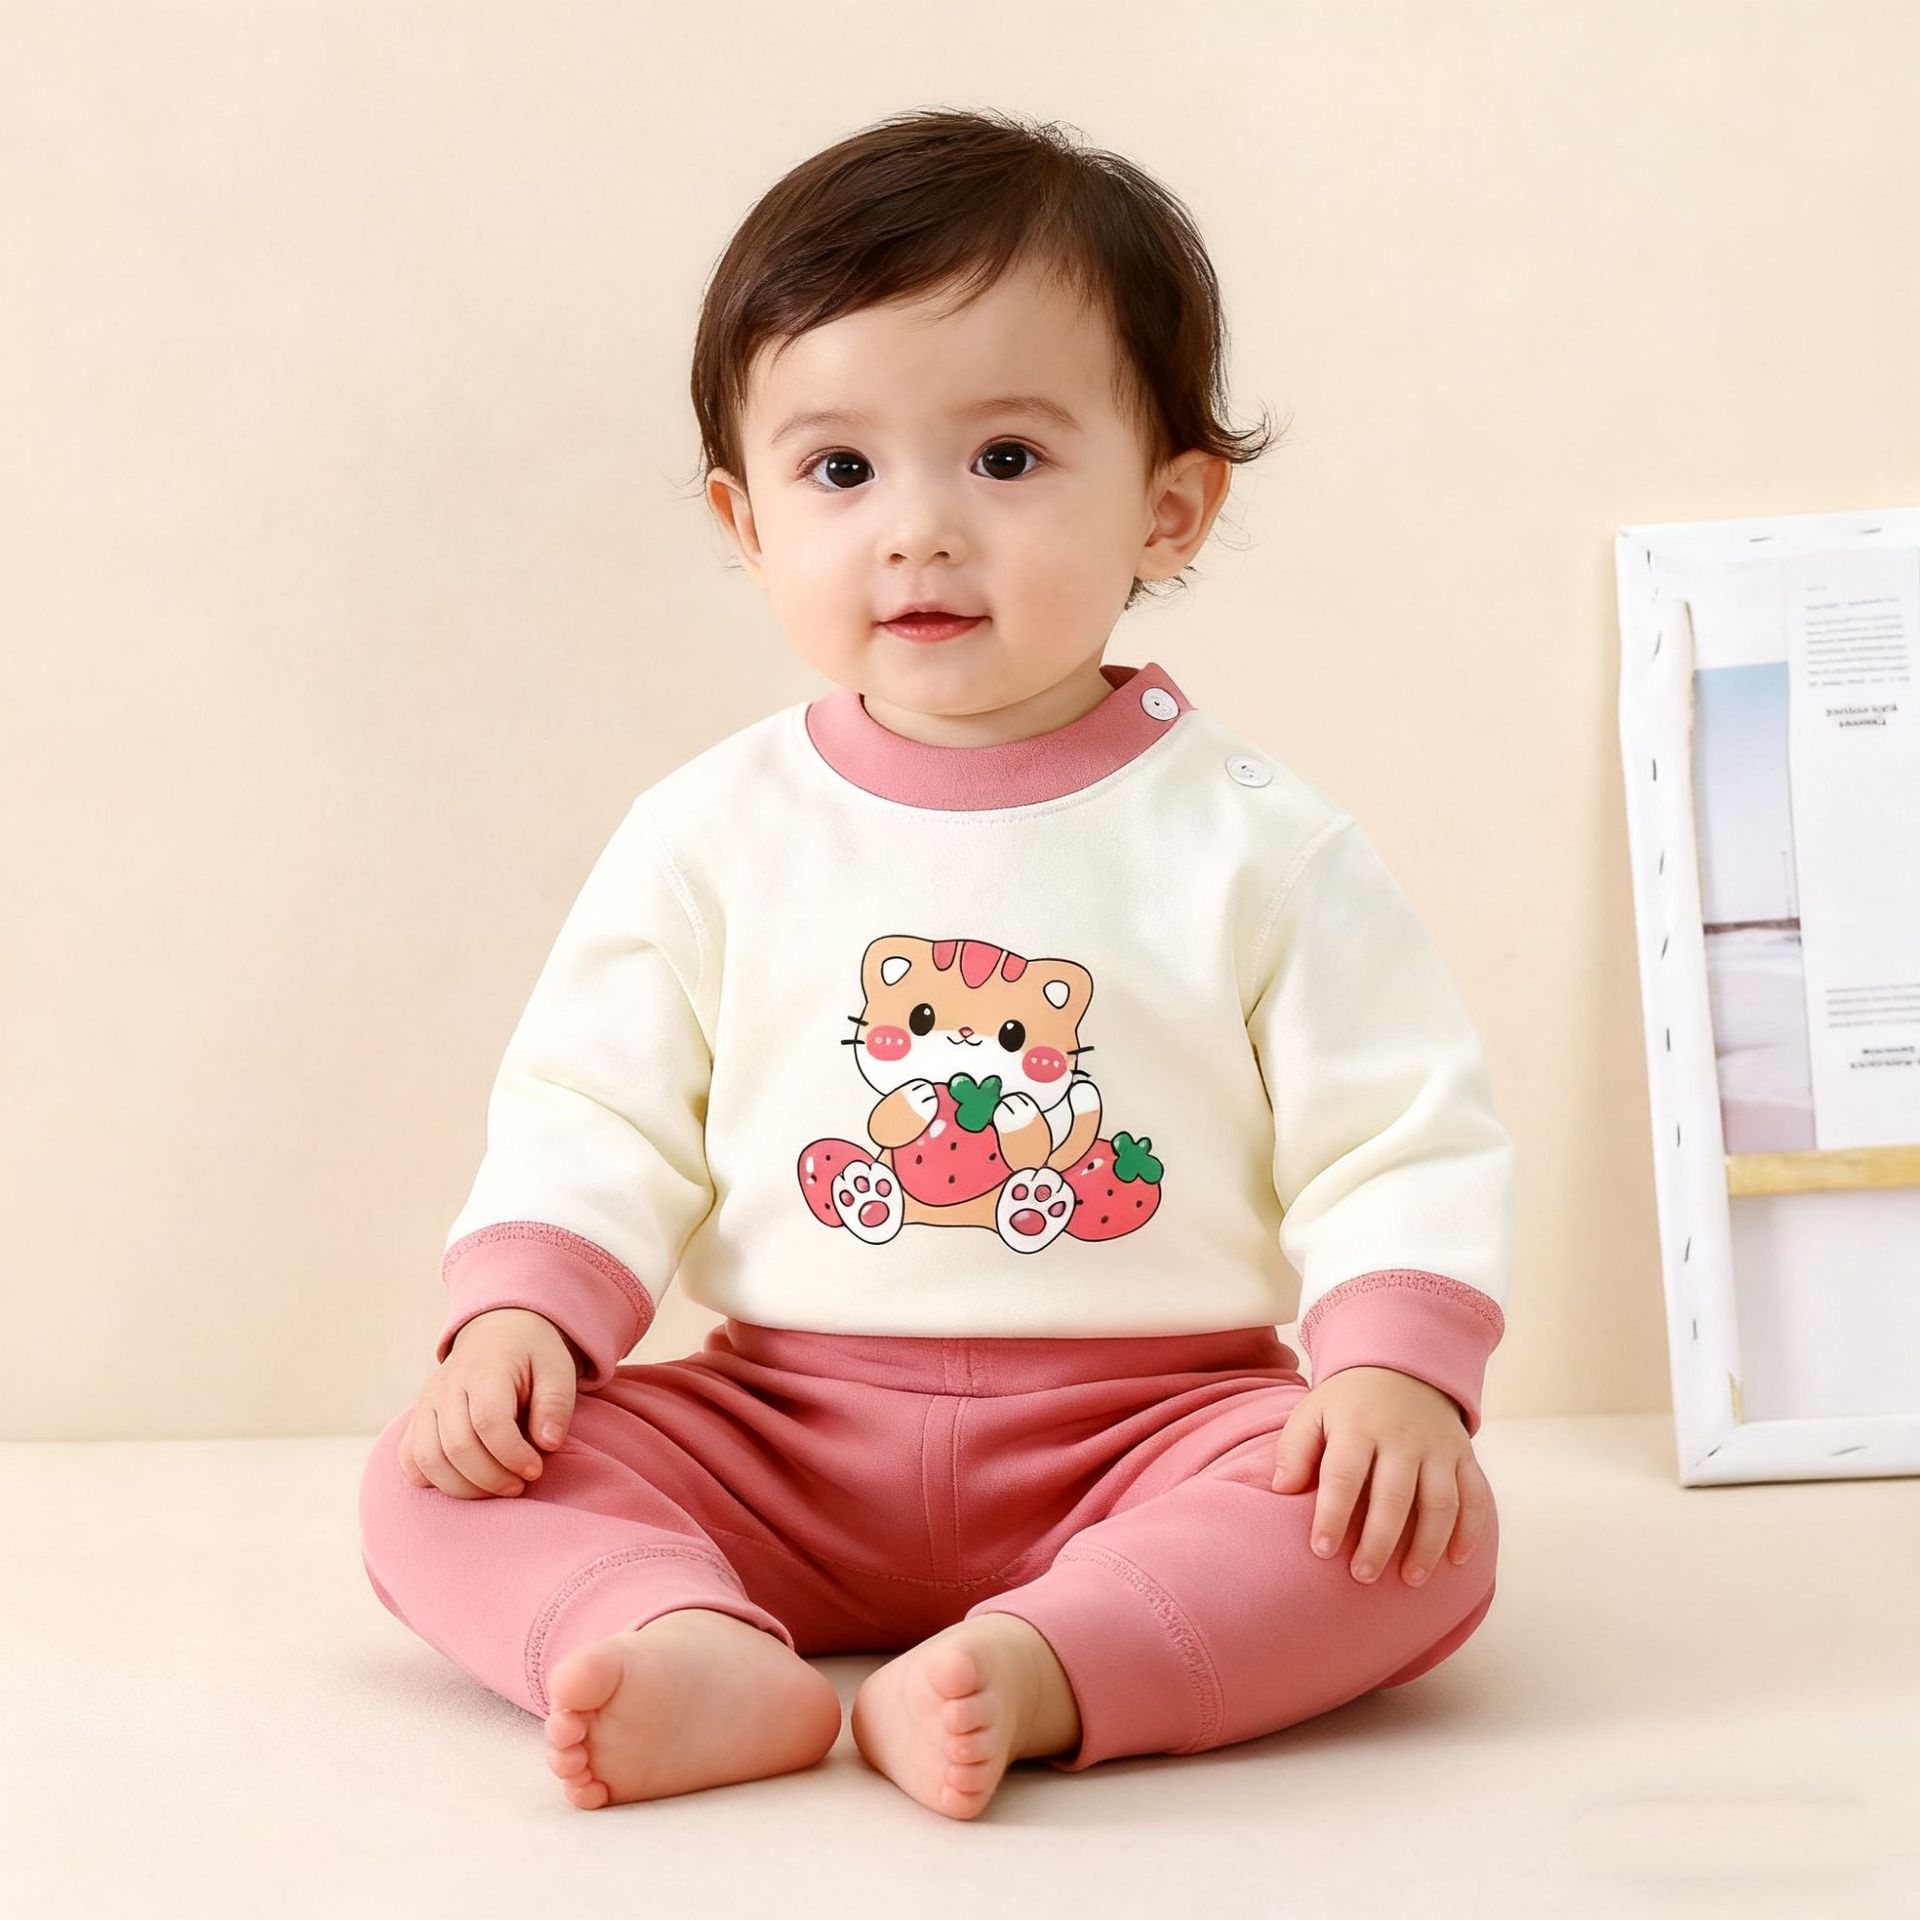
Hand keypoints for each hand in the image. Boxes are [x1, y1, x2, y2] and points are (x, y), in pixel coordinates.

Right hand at [398, 1307, 580, 1499]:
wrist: (498, 1333)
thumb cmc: (532, 1357)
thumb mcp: (557, 1369)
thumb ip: (555, 1405)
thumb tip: (548, 1444)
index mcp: (486, 1370)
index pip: (489, 1422)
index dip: (512, 1455)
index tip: (536, 1469)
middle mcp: (448, 1387)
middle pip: (458, 1447)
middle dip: (492, 1478)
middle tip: (519, 1485)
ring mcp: (427, 1404)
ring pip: (429, 1459)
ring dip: (464, 1487)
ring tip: (496, 1488)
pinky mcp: (416, 1420)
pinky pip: (410, 1459)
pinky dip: (433, 1481)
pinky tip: (466, 1482)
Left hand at [1269, 1366, 1490, 1587]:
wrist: (1402, 1367)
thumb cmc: (1349, 1403)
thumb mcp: (1313, 1412)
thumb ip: (1294, 1450)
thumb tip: (1281, 1490)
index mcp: (1358, 1425)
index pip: (1343, 1475)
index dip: (1332, 1515)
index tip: (1321, 1550)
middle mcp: (1402, 1436)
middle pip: (1394, 1496)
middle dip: (1379, 1541)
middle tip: (1362, 1575)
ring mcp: (1437, 1446)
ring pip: (1440, 1502)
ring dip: (1427, 1545)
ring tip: (1409, 1579)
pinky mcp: (1463, 1454)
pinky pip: (1474, 1495)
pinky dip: (1470, 1530)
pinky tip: (1455, 1561)